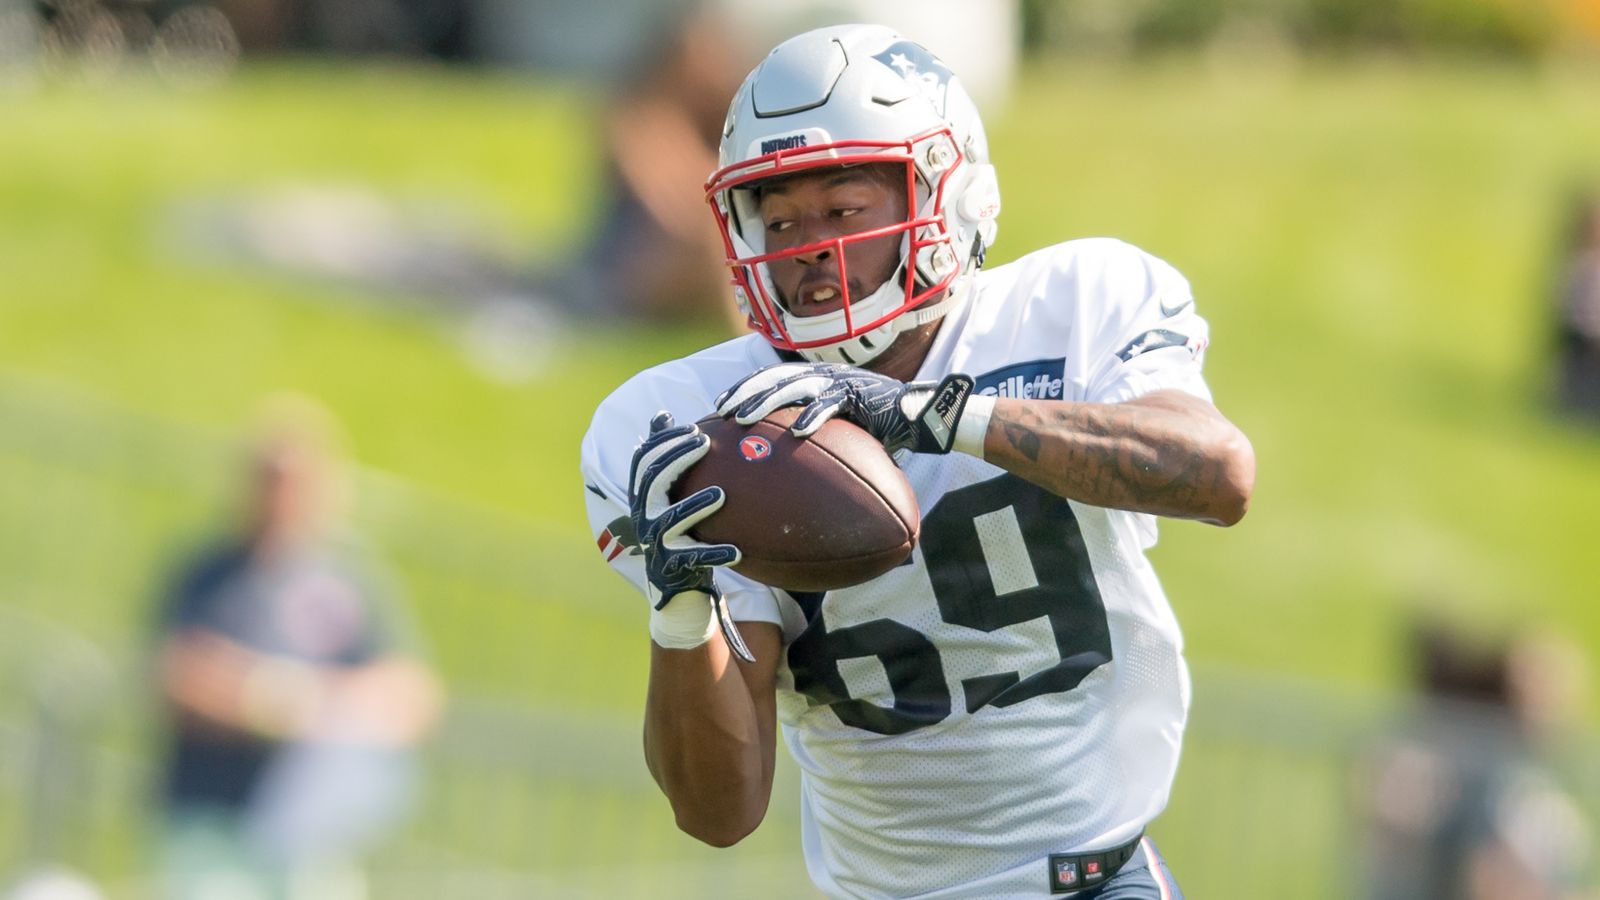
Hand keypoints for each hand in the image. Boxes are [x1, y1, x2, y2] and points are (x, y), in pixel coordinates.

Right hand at [629, 412, 753, 661]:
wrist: (676, 590)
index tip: (691, 427)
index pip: (644, 461)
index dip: (663, 441)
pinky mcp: (672, 567)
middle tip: (704, 443)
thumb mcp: (672, 496)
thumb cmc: (680, 534)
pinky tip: (737, 551)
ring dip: (695, 505)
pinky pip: (695, 558)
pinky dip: (716, 554)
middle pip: (652, 482)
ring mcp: (656, 543)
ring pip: (671, 520)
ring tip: (720, 494)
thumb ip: (669, 460)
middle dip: (675, 459)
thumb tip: (662, 414)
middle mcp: (644, 518)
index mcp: (644, 497)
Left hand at [716, 362, 975, 454]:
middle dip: (746, 392)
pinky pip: (831, 404)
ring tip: (745, 418)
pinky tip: (795, 432)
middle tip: (723, 412)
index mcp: (815, 377)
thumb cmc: (874, 426)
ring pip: (795, 385)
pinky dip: (813, 416)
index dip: (744, 387)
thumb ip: (813, 434)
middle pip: (775, 377)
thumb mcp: (838, 427)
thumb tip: (782, 466)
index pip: (771, 376)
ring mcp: (840, 381)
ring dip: (767, 401)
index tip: (719, 406)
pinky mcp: (858, 393)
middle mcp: (823, 374)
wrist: (916, 414)